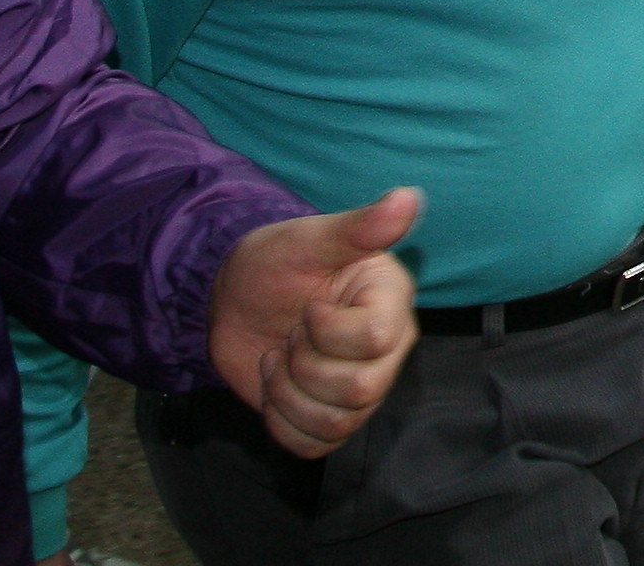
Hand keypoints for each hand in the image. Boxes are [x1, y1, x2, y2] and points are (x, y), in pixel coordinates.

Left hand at [208, 187, 419, 457]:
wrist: (234, 300)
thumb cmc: (274, 262)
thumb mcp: (307, 240)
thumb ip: (358, 226)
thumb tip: (409, 197)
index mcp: (390, 300)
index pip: (376, 338)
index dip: (327, 330)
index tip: (308, 306)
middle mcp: (389, 347)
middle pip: (362, 389)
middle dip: (304, 366)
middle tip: (290, 335)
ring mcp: (362, 384)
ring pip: (339, 422)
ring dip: (288, 394)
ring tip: (279, 359)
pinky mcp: (330, 415)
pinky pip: (316, 445)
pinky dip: (282, 423)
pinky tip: (275, 389)